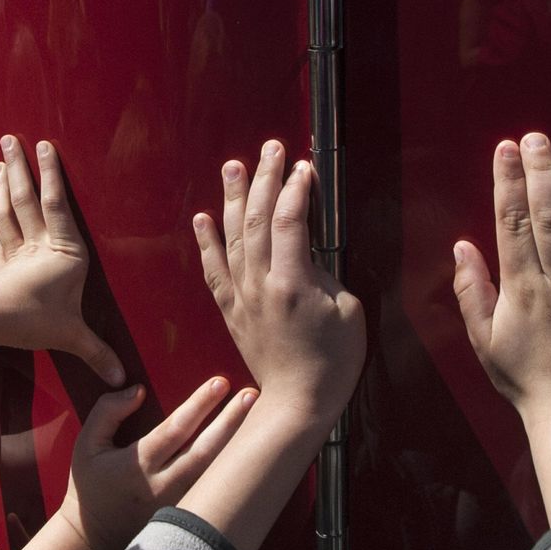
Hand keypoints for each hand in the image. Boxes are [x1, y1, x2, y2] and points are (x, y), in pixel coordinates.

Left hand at [0, 136, 123, 385]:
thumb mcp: (70, 337)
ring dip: (0, 185)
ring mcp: (10, 252)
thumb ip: (95, 352)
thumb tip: (123, 380)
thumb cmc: (31, 323)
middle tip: (10, 138)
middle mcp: (37, 246)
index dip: (51, 175)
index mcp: (62, 252)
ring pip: (5, 211)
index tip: (44, 146)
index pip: (56, 204)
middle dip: (19, 168)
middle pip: (26, 198)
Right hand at [57, 377, 254, 549]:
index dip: (199, 404)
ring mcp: (179, 505)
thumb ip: (108, 412)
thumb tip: (139, 391)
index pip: (175, 429)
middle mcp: (163, 487)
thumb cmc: (90, 487)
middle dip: (230, 420)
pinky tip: (249, 446)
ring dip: (238, 442)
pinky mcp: (188, 517)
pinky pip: (215, 487)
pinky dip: (232, 466)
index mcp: (138, 466)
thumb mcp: (86, 445)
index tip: (220, 383)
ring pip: (216, 472)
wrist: (92, 540)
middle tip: (250, 394)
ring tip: (257, 414)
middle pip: (205, 450)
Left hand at [194, 140, 364, 422]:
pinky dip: (207, 241)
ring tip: (233, 165)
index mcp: (292, 282)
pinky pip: (213, 270)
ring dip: (233, 197)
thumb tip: (308, 250)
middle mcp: (259, 284)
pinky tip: (203, 217)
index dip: (296, 189)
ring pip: (232, 236)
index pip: (290, 221)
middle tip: (270, 147)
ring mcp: (241, 296)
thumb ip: (326, 273)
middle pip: (258, 219)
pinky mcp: (231, 309)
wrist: (298, 401)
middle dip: (264, 178)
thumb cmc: (333, 361)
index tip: (304, 167)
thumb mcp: (347, 310)